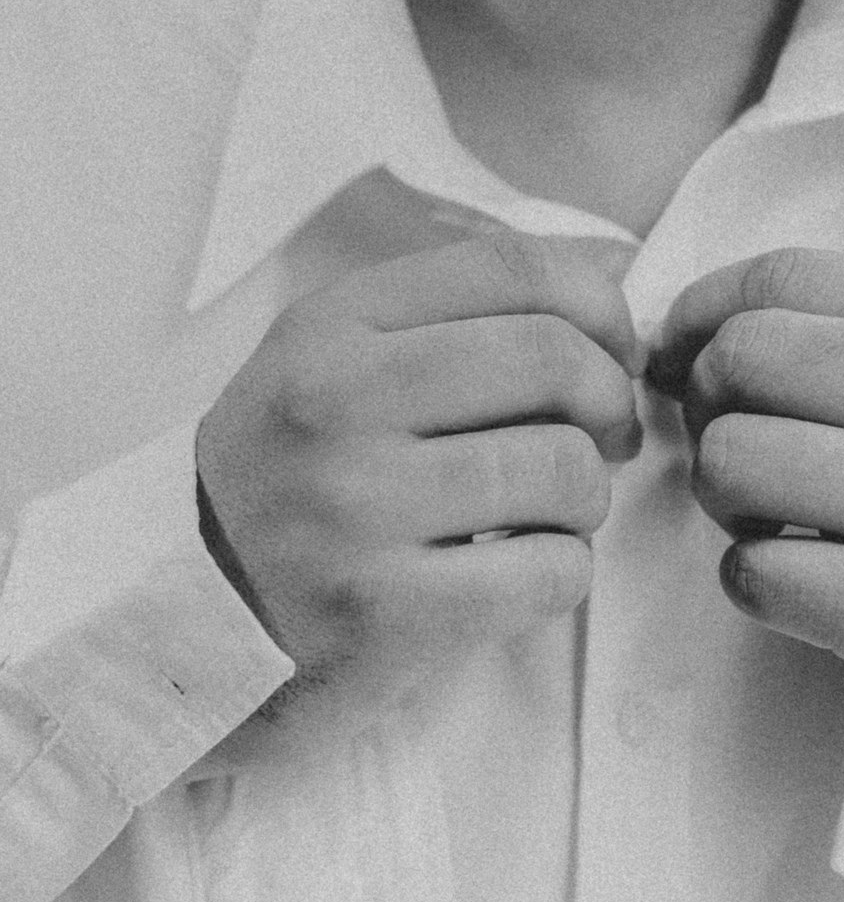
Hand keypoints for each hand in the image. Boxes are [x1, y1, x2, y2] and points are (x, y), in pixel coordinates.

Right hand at [197, 234, 640, 713]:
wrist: (173, 632)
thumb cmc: (282, 493)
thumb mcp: (326, 370)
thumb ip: (444, 325)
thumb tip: (609, 292)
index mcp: (328, 330)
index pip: (511, 269)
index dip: (599, 306)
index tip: (613, 351)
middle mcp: (335, 406)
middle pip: (554, 360)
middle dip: (609, 404)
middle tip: (603, 441)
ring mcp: (354, 512)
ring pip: (565, 470)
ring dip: (587, 498)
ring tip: (547, 516)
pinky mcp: (383, 615)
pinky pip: (552, 572)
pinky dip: (563, 573)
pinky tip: (516, 576)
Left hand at [649, 247, 843, 763]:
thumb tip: (680, 335)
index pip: (786, 277)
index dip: (701, 312)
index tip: (682, 355)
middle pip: (742, 356)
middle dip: (708, 405)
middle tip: (743, 450)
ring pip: (730, 458)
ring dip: (724, 499)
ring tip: (778, 519)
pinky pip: (750, 570)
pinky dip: (754, 581)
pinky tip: (810, 583)